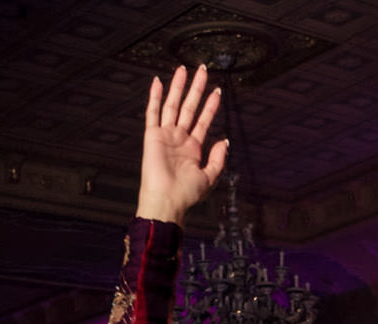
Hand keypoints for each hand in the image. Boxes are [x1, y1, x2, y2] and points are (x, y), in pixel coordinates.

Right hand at [138, 66, 227, 223]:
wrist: (167, 201)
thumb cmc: (186, 194)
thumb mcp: (210, 177)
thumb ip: (218, 159)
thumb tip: (225, 140)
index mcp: (192, 147)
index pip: (203, 120)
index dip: (211, 105)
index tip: (218, 91)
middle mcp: (179, 138)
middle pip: (189, 107)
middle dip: (196, 88)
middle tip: (203, 69)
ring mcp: (166, 135)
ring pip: (173, 104)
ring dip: (179, 87)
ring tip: (184, 69)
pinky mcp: (153, 136)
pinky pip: (153, 112)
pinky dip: (155, 97)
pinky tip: (158, 82)